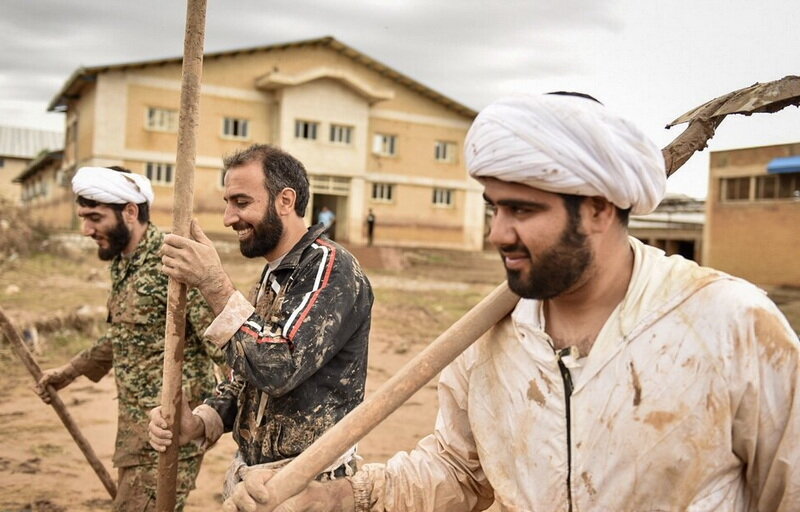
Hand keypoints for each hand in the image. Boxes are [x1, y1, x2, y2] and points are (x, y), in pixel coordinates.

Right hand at [36, 363, 78, 403]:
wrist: (68, 374)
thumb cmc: (58, 373)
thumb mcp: (48, 376)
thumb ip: (42, 383)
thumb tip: (40, 393)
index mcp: (40, 379)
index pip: (34, 387)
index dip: (36, 391)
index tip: (41, 392)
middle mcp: (43, 384)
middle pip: (38, 393)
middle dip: (41, 396)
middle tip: (47, 395)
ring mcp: (48, 388)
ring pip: (43, 396)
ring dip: (44, 399)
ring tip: (49, 399)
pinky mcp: (53, 391)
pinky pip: (48, 397)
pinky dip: (48, 401)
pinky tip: (49, 402)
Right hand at [147, 395, 203, 451]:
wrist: (190, 429)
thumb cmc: (187, 417)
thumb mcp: (185, 409)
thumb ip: (182, 399)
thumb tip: (181, 389)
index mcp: (160, 412)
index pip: (153, 415)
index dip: (158, 420)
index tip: (166, 425)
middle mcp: (156, 421)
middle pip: (151, 427)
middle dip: (160, 433)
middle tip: (171, 435)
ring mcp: (156, 431)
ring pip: (152, 436)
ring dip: (160, 440)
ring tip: (170, 442)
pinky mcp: (158, 439)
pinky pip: (153, 443)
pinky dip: (157, 447)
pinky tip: (164, 449)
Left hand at [160, 219, 234, 313]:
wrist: (212, 280)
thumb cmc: (211, 261)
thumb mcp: (208, 245)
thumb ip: (198, 232)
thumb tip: (194, 220)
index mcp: (190, 246)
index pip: (169, 238)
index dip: (168, 238)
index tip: (170, 240)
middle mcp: (183, 255)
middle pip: (164, 248)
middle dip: (167, 248)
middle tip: (172, 250)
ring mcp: (180, 266)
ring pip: (164, 258)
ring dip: (167, 258)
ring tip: (174, 259)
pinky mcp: (177, 275)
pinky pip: (164, 268)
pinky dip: (167, 267)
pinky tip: (174, 267)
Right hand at [223, 469, 353, 511]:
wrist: (327, 503)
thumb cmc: (320, 497)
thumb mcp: (312, 497)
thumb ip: (296, 503)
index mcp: (272, 478)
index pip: (254, 477)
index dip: (254, 485)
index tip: (265, 497)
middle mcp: (260, 489)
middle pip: (241, 489)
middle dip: (241, 498)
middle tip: (252, 510)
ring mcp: (256, 503)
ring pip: (234, 503)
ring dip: (232, 507)